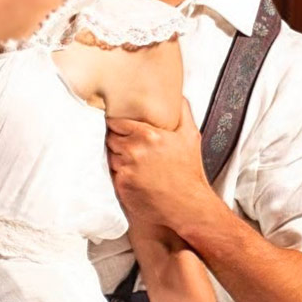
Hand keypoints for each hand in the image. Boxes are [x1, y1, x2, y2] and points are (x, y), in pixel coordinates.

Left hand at [106, 105, 213, 229]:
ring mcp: (125, 169)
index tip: (121, 128)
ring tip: (132, 163)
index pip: (116, 122)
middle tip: (129, 146)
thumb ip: (182, 112)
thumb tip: (176, 95)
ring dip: (117, 157)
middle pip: (110, 138)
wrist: (187, 206)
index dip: (118, 125)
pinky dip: (119, 173)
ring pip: (110, 155)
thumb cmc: (189, 173)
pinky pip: (111, 173)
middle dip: (118, 141)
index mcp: (148, 135)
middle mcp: (134, 151)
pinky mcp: (121, 185)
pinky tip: (133, 176)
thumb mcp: (191, 136)